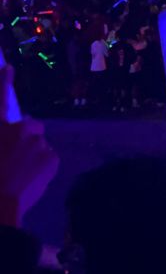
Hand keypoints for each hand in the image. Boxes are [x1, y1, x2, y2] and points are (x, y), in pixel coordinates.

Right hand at [0, 67, 58, 226]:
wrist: (0, 206)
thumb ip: (2, 139)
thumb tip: (8, 140)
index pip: (0, 99)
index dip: (4, 81)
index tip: (8, 67)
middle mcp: (20, 129)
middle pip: (30, 126)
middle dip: (26, 138)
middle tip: (15, 159)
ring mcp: (38, 143)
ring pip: (39, 145)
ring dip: (33, 155)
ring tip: (20, 175)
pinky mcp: (51, 157)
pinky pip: (48, 159)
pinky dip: (42, 167)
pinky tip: (30, 180)